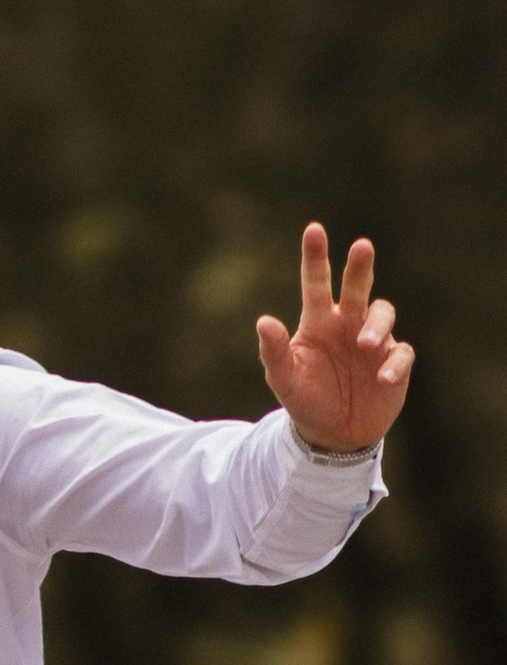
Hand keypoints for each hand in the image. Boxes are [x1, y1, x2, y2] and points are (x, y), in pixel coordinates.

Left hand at [256, 225, 412, 453]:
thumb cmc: (305, 399)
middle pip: (357, 286)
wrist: (333, 434)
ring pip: (383, 313)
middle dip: (359, 266)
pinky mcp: (394, 363)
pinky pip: (401, 353)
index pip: (316, 282)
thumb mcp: (283, 378)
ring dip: (376, 324)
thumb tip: (263, 321)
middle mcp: (347, 323)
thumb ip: (274, 350)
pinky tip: (383, 378)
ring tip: (364, 343)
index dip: (315, 256)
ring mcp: (374, 341)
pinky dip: (394, 363)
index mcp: (318, 321)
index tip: (314, 229)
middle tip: (361, 245)